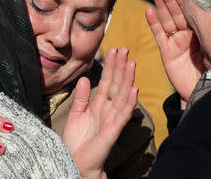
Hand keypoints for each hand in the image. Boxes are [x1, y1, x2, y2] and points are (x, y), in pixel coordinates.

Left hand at [62, 47, 137, 178]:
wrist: (76, 162)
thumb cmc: (76, 141)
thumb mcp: (76, 114)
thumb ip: (81, 97)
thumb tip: (85, 78)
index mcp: (98, 105)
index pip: (107, 81)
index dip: (111, 66)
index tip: (114, 50)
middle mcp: (108, 109)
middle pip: (117, 84)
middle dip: (121, 67)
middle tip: (125, 49)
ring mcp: (112, 119)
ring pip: (122, 95)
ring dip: (128, 79)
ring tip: (131, 63)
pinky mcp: (113, 130)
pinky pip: (122, 114)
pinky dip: (129, 102)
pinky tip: (134, 89)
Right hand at [145, 0, 205, 100]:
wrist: (206, 90)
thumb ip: (207, 29)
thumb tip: (205, 9)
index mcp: (201, 32)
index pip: (191, 12)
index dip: (184, 0)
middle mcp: (188, 35)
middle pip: (177, 13)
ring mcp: (177, 43)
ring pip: (167, 20)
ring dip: (161, 6)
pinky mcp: (167, 52)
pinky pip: (159, 34)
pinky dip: (153, 22)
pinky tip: (149, 10)